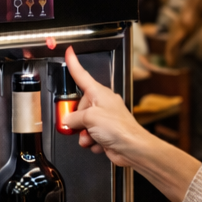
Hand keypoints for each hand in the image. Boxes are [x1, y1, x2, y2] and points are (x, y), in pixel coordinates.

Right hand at [60, 47, 201, 201]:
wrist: (133, 148)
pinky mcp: (106, 133)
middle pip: (78, 107)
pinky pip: (90, 136)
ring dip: (84, 134)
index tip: (69, 53)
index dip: (74, 64)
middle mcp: (102, 104)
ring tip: (91, 138)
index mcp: (99, 93)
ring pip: (83, 124)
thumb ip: (74, 118)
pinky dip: (91, 141)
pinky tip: (98, 143)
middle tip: (75, 125)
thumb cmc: (120, 129)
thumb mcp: (90, 118)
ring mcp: (104, 119)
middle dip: (75, 119)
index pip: (82, 76)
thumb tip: (68, 121)